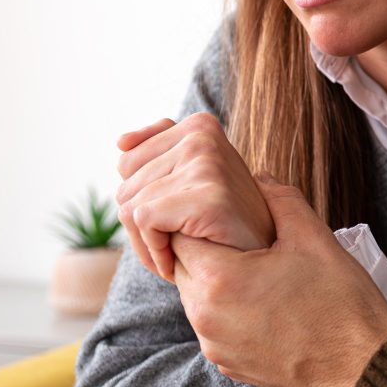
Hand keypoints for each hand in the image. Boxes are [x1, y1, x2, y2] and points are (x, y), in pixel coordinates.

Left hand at [115, 113, 274, 279]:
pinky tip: (182, 259)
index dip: (144, 199)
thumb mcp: (193, 179)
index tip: (177, 215)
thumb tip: (121, 142)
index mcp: (200, 126)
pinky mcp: (208, 196)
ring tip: (186, 249)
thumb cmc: (223, 226)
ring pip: (130, 207)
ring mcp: (208, 163)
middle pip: (125, 185)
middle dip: (143, 224)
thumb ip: (160, 150)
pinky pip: (143, 221)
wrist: (265, 260)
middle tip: (183, 237)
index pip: (126, 162)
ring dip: (150, 243)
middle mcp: (203, 136)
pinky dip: (155, 251)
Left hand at [171, 175, 386, 386]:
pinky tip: (267, 306)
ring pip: (198, 301)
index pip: (181, 237)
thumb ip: (281, 201)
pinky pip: (215, 329)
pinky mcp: (230, 367)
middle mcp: (205, 317)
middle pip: (185, 269)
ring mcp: (216, 347)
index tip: (227, 218)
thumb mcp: (314, 238)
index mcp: (219, 280)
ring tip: (259, 274)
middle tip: (246, 242)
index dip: (201, 222)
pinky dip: (231, 314)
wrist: (364, 366)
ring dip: (218, 284)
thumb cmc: (342, 301)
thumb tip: (260, 178)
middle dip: (209, 251)